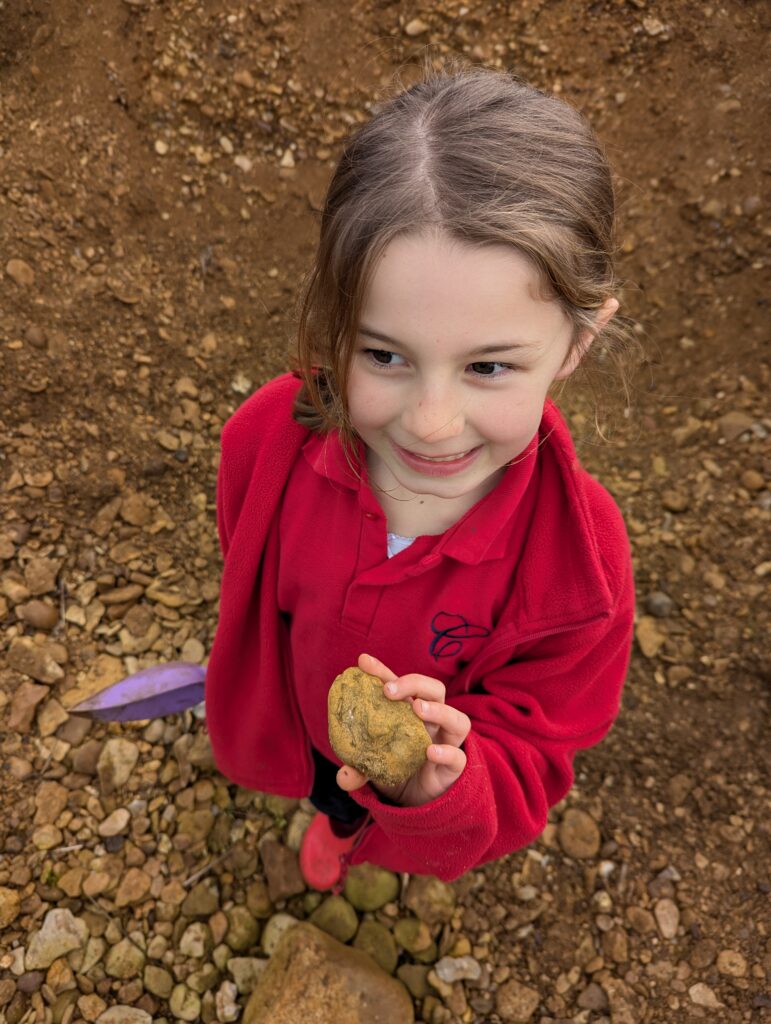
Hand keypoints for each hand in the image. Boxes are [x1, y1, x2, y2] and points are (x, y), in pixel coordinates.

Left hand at [336, 652, 470, 806]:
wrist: (417, 804)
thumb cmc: (396, 774)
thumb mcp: (372, 770)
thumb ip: (358, 771)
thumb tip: (344, 777)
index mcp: (408, 714)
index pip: (399, 686)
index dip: (382, 672)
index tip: (363, 661)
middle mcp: (431, 723)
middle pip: (434, 690)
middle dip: (414, 683)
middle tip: (389, 691)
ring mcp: (446, 743)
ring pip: (457, 719)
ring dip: (439, 710)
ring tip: (418, 709)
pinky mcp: (454, 768)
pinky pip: (458, 756)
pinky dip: (446, 751)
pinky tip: (430, 751)